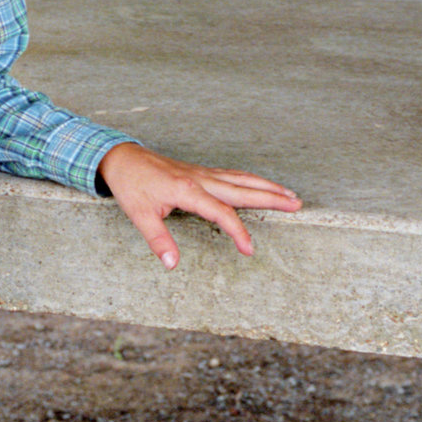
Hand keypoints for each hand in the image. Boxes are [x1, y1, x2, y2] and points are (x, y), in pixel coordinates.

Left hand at [97, 141, 299, 267]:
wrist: (124, 158)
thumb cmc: (132, 185)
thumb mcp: (139, 215)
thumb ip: (158, 240)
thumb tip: (172, 264)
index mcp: (189, 191)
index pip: (222, 213)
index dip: (238, 232)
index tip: (249, 250)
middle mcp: (202, 179)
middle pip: (243, 189)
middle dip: (271, 198)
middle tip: (297, 205)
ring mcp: (204, 174)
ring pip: (242, 179)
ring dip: (267, 187)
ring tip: (291, 195)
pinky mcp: (202, 172)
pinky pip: (234, 175)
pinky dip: (252, 180)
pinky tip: (262, 185)